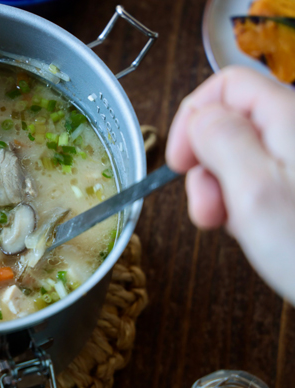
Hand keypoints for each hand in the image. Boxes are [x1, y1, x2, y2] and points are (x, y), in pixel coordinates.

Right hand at [166, 66, 294, 303]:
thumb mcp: (255, 192)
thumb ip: (221, 141)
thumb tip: (200, 116)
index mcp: (288, 119)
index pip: (226, 85)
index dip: (193, 118)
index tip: (180, 161)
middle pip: (229, 123)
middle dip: (204, 165)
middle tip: (206, 210)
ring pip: (238, 155)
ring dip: (219, 189)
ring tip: (227, 225)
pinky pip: (256, 179)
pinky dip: (239, 201)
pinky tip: (247, 227)